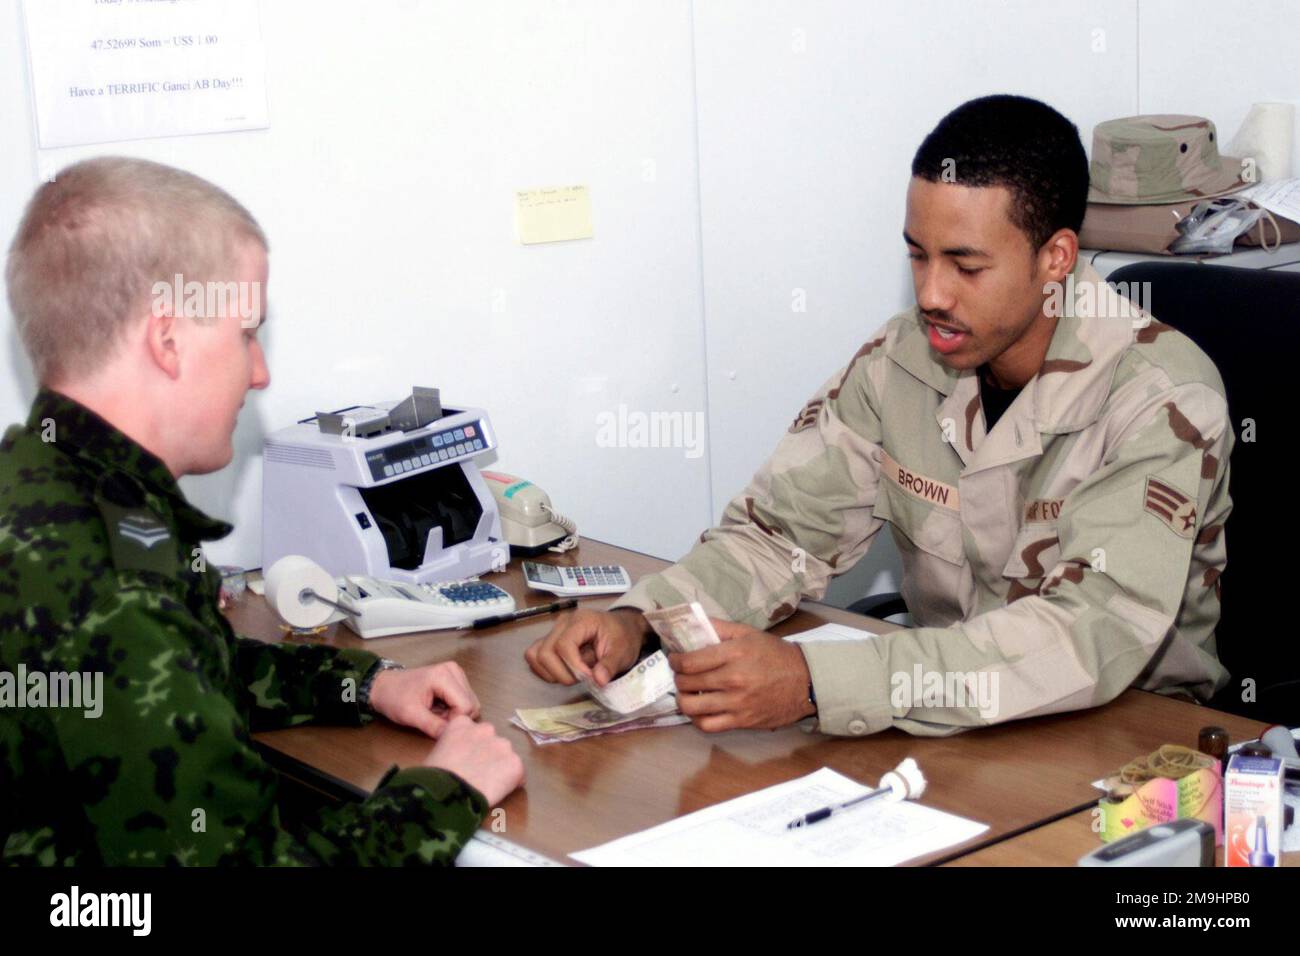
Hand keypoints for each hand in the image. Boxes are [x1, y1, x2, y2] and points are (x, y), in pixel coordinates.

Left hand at [367, 661, 479, 738]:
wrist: (384, 687)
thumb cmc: (394, 698)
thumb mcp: (411, 715)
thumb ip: (433, 726)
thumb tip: (452, 737)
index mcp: (444, 675)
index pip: (466, 706)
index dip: (454, 721)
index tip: (436, 724)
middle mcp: (454, 671)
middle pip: (472, 704)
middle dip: (455, 717)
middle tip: (434, 719)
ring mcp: (456, 673)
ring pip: (470, 703)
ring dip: (455, 714)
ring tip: (435, 713)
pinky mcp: (455, 679)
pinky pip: (464, 700)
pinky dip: (453, 709)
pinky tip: (438, 708)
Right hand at [424, 714, 524, 806]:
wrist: (448, 793)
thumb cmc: (432, 778)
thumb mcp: (434, 754)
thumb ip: (450, 747)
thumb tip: (453, 759)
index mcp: (462, 723)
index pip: (471, 730)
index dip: (470, 746)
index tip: (465, 759)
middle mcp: (485, 729)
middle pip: (491, 741)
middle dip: (487, 754)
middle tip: (477, 773)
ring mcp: (503, 746)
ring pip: (506, 756)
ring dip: (500, 766)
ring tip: (487, 784)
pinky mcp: (515, 764)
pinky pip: (517, 773)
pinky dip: (511, 782)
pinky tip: (497, 792)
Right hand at [525, 607, 646, 686]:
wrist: (622, 628)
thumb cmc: (623, 637)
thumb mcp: (623, 651)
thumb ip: (610, 665)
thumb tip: (597, 681)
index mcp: (581, 620)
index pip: (563, 644)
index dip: (573, 666)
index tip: (589, 677)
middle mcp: (562, 623)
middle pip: (545, 652)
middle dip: (561, 673)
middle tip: (581, 679)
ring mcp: (553, 631)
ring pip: (535, 655)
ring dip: (551, 673)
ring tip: (573, 675)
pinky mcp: (549, 641)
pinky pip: (535, 657)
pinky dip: (546, 670)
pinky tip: (564, 672)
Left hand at [669, 619, 815, 731]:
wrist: (805, 681)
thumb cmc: (775, 654)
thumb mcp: (748, 633)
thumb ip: (719, 627)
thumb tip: (692, 624)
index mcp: (734, 654)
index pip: (690, 661)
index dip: (675, 661)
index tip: (675, 659)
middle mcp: (733, 679)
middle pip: (687, 683)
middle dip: (677, 678)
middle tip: (680, 674)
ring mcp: (737, 703)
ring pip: (692, 707)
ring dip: (682, 699)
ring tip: (685, 693)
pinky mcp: (742, 721)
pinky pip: (708, 725)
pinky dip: (696, 719)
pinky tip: (698, 710)